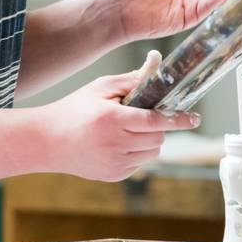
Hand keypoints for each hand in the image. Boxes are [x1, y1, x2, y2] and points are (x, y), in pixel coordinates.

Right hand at [39, 51, 198, 181]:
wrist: (47, 141)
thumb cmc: (73, 111)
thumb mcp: (100, 88)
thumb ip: (131, 80)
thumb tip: (156, 66)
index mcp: (112, 119)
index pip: (156, 120)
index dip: (178, 119)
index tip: (194, 118)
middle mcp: (115, 144)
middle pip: (158, 138)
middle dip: (156, 128)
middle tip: (141, 119)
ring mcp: (115, 163)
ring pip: (152, 153)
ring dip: (148, 142)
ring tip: (127, 132)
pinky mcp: (114, 175)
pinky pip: (139, 164)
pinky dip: (135, 154)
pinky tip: (116, 145)